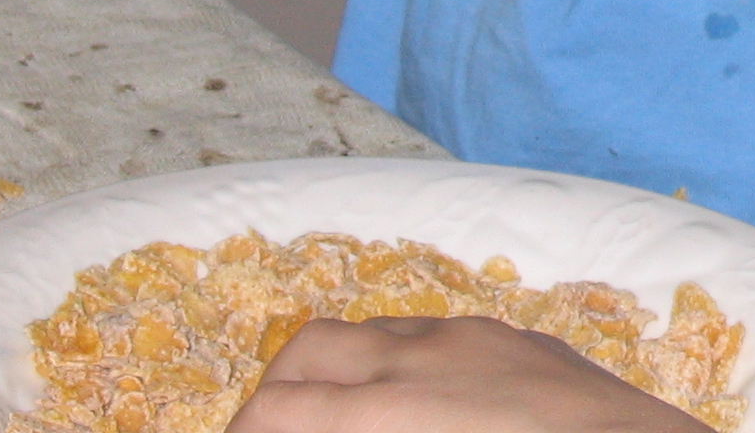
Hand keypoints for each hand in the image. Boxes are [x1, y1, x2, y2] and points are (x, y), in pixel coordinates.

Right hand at [225, 315, 709, 432]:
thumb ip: (353, 430)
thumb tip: (318, 420)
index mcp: (386, 415)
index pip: (273, 412)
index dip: (242, 432)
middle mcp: (419, 360)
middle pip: (304, 350)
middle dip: (272, 395)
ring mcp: (470, 337)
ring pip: (367, 332)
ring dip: (332, 373)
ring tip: (330, 422)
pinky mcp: (513, 336)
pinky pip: (428, 332)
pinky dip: (393, 362)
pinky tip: (408, 406)